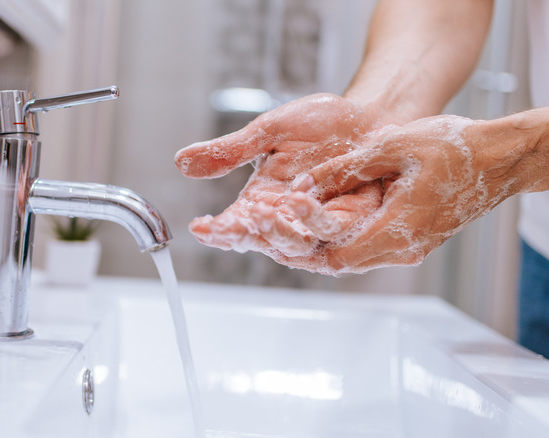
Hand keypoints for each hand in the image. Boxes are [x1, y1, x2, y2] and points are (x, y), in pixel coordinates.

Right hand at [174, 93, 392, 264]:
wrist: (368, 117)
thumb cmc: (320, 125)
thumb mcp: (268, 132)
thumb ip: (229, 151)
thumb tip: (180, 161)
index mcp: (263, 201)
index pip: (235, 224)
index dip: (217, 230)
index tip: (200, 227)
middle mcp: (289, 219)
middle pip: (263, 240)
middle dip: (246, 234)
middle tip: (231, 224)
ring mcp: (319, 224)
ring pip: (296, 244)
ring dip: (278, 232)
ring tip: (261, 212)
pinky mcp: (350, 220)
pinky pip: (331, 230)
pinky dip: (314, 219)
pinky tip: (298, 199)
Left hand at [288, 115, 522, 273]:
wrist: (501, 159)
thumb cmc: (455, 147)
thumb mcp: (393, 147)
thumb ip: (346, 168)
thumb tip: (303, 185)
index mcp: (398, 229)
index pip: (335, 257)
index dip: (300, 242)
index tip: (276, 220)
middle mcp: (404, 249)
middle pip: (339, 264)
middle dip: (302, 248)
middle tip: (268, 228)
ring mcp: (411, 248)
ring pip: (353, 259)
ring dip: (320, 244)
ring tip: (286, 224)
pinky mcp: (415, 240)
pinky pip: (369, 249)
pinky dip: (342, 239)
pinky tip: (322, 220)